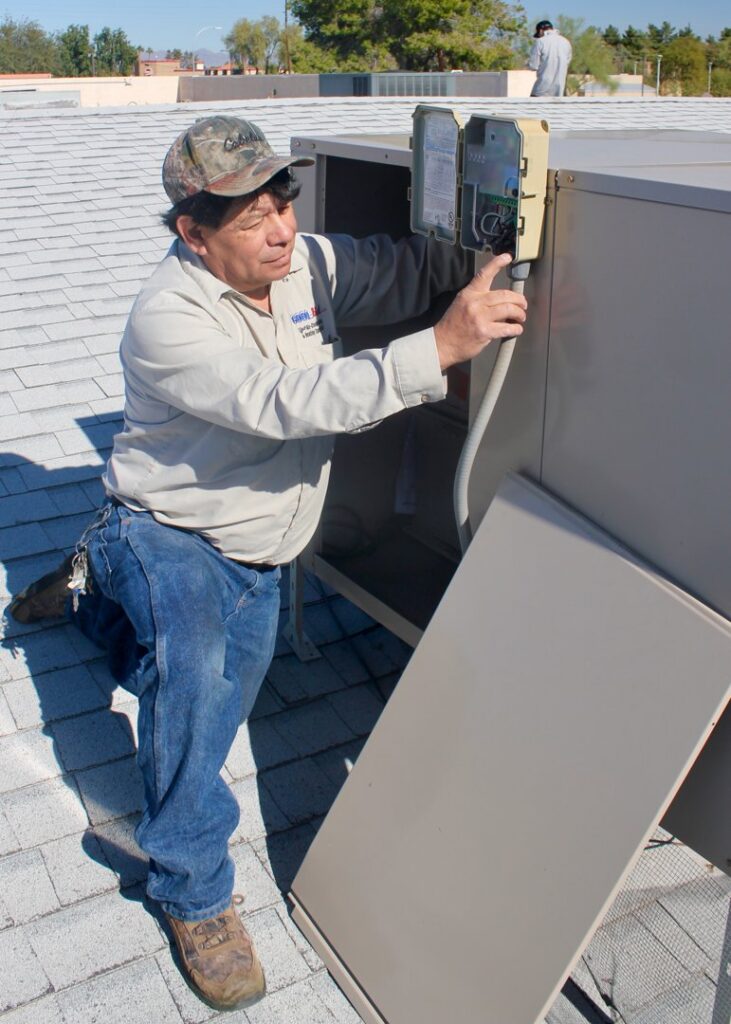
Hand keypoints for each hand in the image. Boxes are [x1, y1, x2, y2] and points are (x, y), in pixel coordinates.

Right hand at [434, 253, 527, 370]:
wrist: (442, 343)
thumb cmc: (453, 325)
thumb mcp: (461, 304)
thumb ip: (479, 300)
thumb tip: (500, 303)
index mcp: (469, 293)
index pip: (484, 274)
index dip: (497, 264)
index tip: (508, 257)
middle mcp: (475, 302)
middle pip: (504, 295)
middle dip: (519, 300)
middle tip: (523, 305)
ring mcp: (480, 317)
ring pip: (508, 309)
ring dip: (519, 314)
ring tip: (521, 318)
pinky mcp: (484, 331)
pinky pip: (506, 328)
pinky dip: (516, 328)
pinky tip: (516, 329)